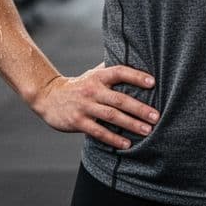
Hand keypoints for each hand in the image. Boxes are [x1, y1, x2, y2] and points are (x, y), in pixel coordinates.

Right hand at [31, 64, 158, 149]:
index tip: (153, 82)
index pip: (119, 72)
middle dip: (139, 108)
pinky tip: (126, 143)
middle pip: (119, 99)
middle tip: (156, 116)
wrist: (48, 97)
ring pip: (111, 116)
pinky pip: (98, 131)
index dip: (136, 76)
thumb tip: (137, 62)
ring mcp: (84, 106)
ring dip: (130, 124)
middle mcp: (92, 90)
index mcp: (98, 77)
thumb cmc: (79, 86)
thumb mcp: (92, 74)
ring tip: (147, 130)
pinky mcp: (77, 121)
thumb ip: (111, 70)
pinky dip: (113, 138)